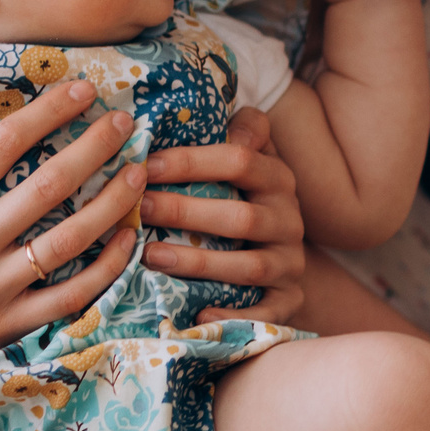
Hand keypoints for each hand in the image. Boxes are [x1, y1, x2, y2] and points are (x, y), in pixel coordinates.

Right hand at [0, 79, 143, 408]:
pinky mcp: (9, 327)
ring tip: (138, 173)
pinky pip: (70, 295)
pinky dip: (106, 267)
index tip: (80, 90)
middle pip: (47, 185)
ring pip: (68, 239)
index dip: (47, 112)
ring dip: (110, 202)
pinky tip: (128, 239)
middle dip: (93, 147)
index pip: (2, 146)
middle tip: (125, 122)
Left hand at [144, 107, 309, 324]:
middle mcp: (290, 221)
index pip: (240, 160)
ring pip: (249, 266)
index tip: (145, 164)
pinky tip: (195, 314)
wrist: (283, 262)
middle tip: (138, 208)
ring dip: (198, 262)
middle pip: (241, 217)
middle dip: (186, 211)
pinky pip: (265, 314)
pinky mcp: (289, 303)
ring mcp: (290, 264)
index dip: (191, 161)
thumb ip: (237, 133)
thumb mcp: (247, 162)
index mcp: (278, 179)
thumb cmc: (244, 202)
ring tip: (150, 255)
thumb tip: (209, 113)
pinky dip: (232, 316)